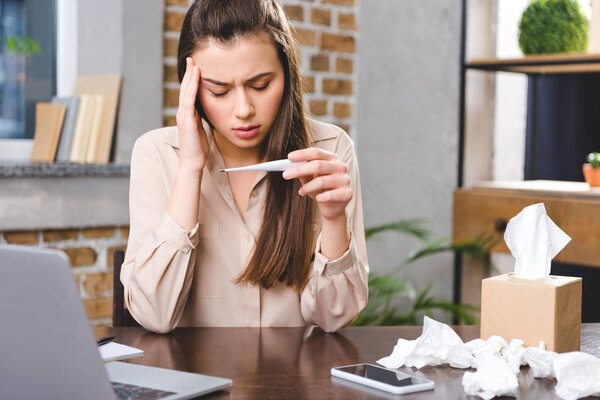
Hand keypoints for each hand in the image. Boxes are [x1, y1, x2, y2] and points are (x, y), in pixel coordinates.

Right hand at [176, 57, 208, 171]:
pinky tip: (195, 77)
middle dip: (189, 73)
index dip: (192, 80)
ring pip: (185, 91)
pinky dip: (191, 87)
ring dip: (190, 76)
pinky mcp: (186, 120)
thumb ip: (200, 118)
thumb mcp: (201, 129)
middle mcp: (183, 113)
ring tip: (193, 63)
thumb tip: (204, 111)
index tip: (196, 67)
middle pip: (185, 88)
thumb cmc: (197, 148)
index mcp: (187, 114)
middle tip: (192, 59)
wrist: (192, 162)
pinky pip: (188, 100)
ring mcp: (183, 116)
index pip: (188, 93)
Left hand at [283, 148, 351, 220]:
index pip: (316, 152)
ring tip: (301, 192)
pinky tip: (317, 198)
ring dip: (307, 187)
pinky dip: (320, 197)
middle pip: (318, 165)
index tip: (289, 157)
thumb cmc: (321, 189)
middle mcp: (341, 166)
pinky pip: (330, 195)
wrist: (333, 207)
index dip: (302, 154)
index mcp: (332, 158)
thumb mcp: (310, 178)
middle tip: (285, 175)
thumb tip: (289, 167)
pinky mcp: (347, 193)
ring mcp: (345, 180)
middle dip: (299, 170)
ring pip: (321, 181)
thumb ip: (302, 171)